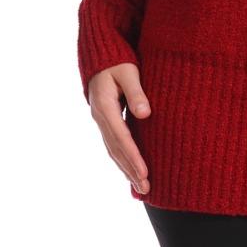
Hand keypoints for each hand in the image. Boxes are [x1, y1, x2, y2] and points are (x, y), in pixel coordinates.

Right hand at [88, 62, 150, 195]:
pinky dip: (122, 160)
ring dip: (126, 169)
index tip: (144, 172)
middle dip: (131, 170)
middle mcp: (100, 117)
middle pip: (116, 149)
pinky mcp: (106, 121)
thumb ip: (136, 92)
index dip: (133, 156)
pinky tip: (130, 172)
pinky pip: (113, 145)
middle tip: (146, 189)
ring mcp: (101, 121)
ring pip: (113, 150)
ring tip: (141, 188)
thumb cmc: (118, 61)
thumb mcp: (128, 72)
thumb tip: (145, 114)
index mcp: (105, 106)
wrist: (101, 57)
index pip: (121, 136)